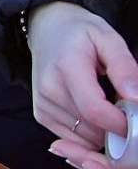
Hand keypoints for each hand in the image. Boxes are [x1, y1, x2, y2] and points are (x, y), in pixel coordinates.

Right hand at [29, 1, 137, 150]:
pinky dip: (90, 134)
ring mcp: (42, 104)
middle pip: (91, 128)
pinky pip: (74, 139)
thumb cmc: (80, 33)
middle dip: (117, 128)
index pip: (94, 110)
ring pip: (84, 137)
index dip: (121, 123)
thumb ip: (124, 67)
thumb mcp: (108, 38)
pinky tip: (94, 114)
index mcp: (66, 67)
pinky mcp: (41, 114)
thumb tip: (137, 98)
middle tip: (124, 107)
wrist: (47, 30)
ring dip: (104, 131)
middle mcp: (48, 89)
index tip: (136, 118)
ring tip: (108, 107)